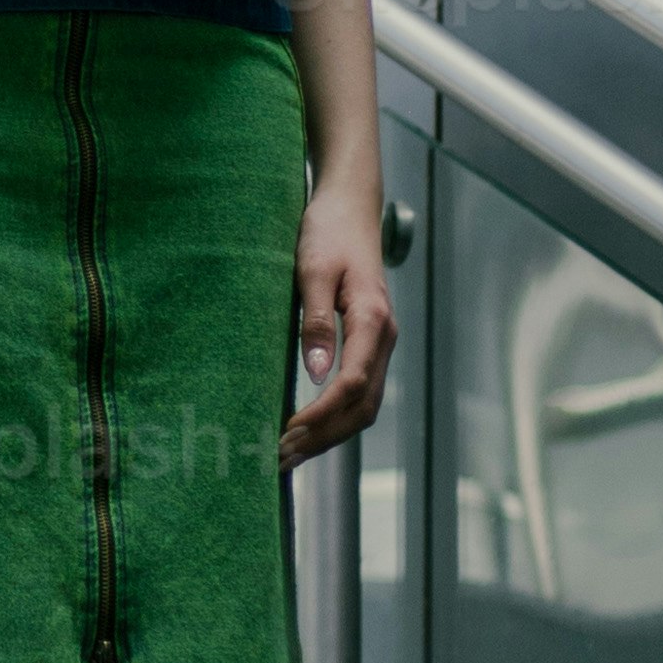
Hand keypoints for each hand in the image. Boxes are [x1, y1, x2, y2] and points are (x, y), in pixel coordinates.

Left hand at [283, 159, 395, 464]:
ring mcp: (379, 342)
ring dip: (328, 434)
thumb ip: (316, 321)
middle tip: (279, 457)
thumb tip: (316, 373)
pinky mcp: (367, 342)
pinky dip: (333, 417)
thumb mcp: (311, 269)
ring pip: (363, 405)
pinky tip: (305, 427)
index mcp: (372, 320)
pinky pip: (358, 391)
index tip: (286, 434)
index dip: (320, 416)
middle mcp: (383, 337)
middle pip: (362, 407)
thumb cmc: (328, 230)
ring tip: (287, 453)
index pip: (351, 385)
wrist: (348, 205)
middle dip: (322, 438)